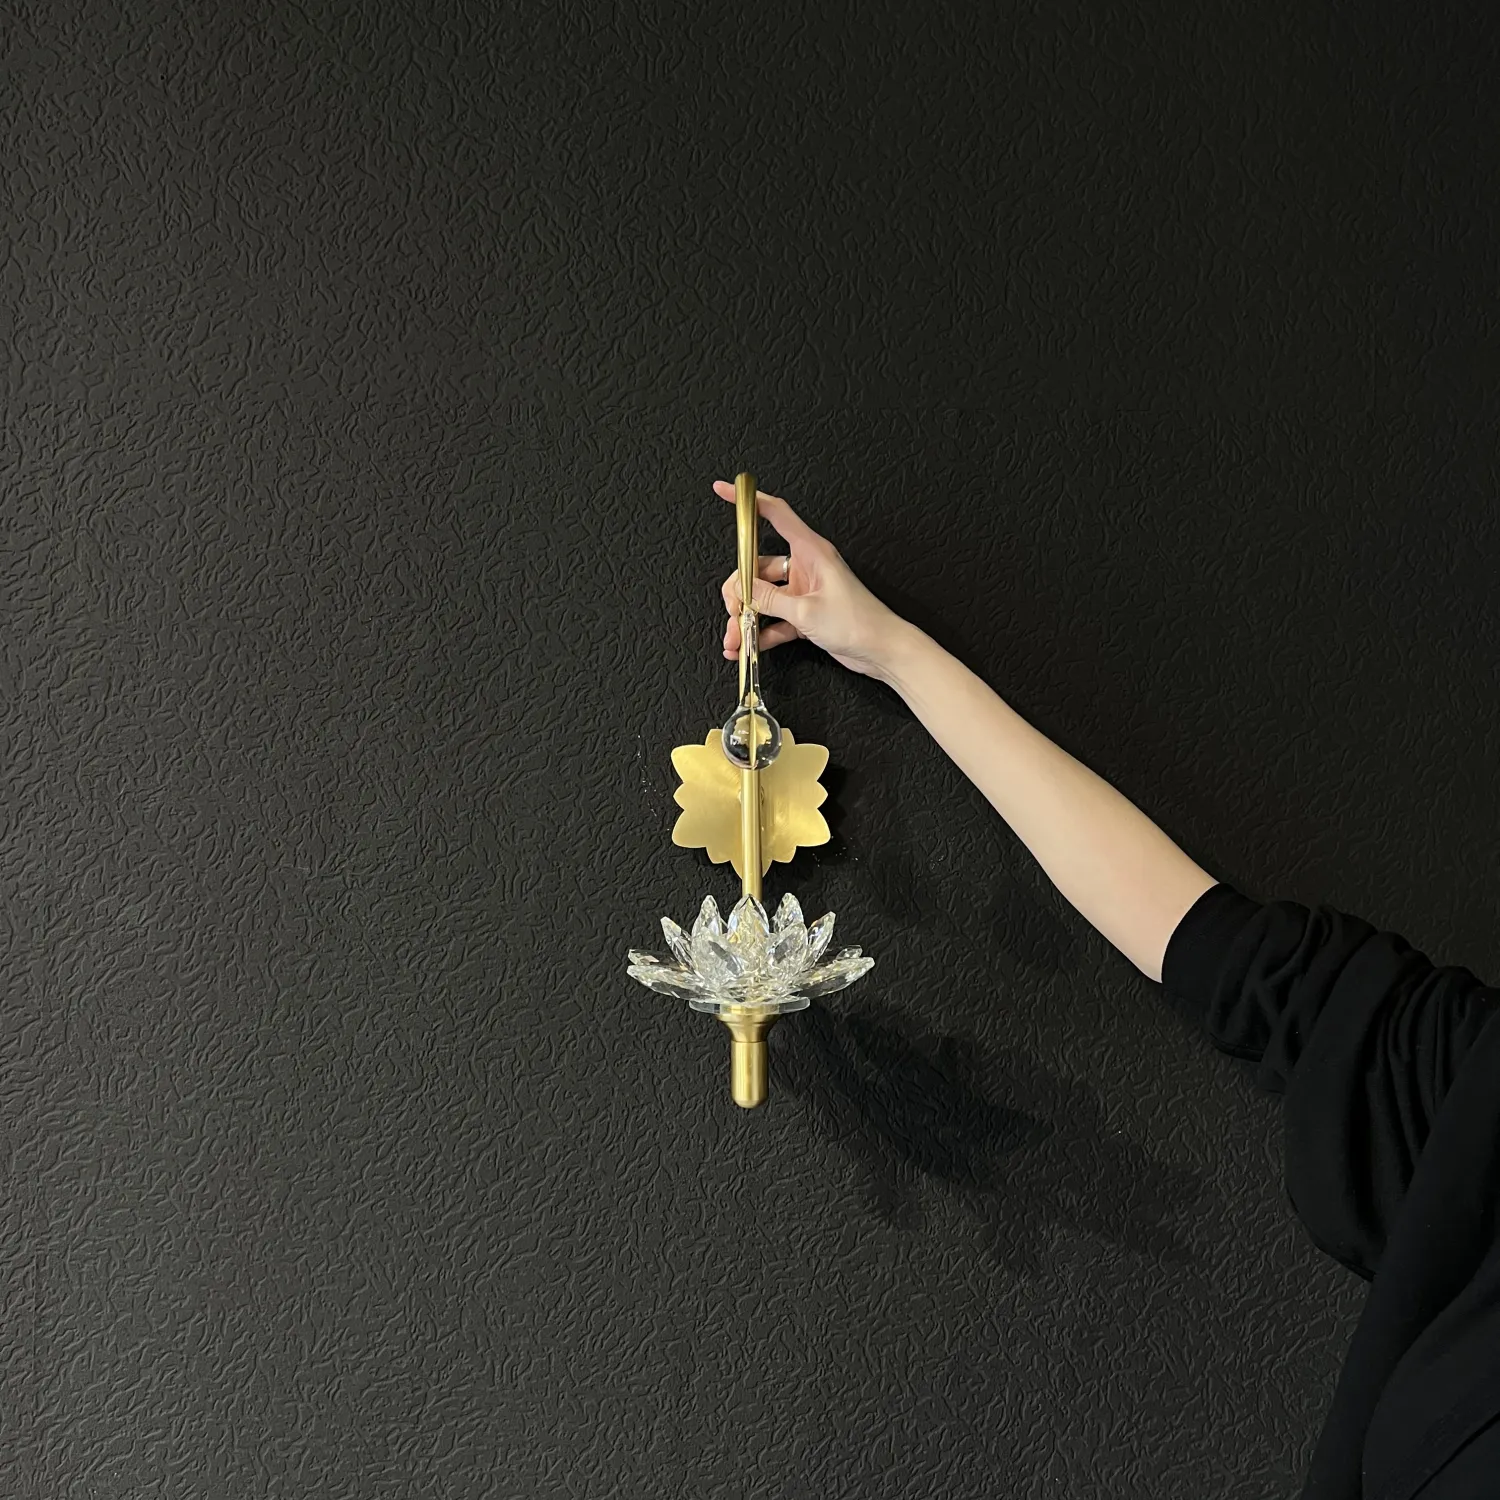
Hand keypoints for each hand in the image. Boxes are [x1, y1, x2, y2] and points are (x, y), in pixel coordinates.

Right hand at [713, 480, 905, 679]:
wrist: (882, 651)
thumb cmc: (858, 623)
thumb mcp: (806, 611)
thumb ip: (770, 600)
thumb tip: (742, 590)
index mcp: (811, 551)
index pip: (775, 514)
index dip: (748, 501)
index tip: (723, 490)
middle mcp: (806, 567)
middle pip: (758, 566)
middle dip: (740, 591)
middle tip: (734, 610)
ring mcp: (804, 591)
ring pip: (764, 597)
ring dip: (746, 618)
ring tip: (735, 640)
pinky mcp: (805, 613)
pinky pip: (774, 618)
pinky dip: (760, 633)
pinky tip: (746, 648)